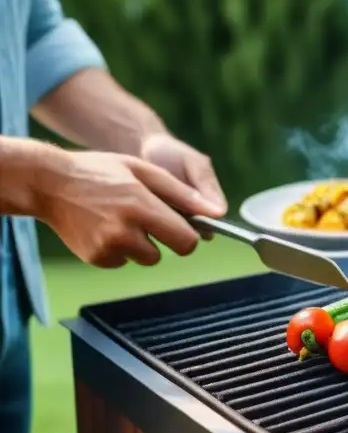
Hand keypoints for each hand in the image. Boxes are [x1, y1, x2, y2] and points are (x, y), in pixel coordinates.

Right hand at [35, 149, 225, 267]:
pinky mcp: (95, 258)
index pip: (187, 241)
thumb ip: (181, 193)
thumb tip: (215, 212)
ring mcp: (108, 247)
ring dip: (141, 244)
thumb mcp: (142, 171)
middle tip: (150, 219)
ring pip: (146, 258)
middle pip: (167, 253)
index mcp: (142, 206)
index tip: (182, 226)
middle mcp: (125, 231)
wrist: (47, 183)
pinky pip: (123, 261)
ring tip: (121, 218)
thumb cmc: (100, 171)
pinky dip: (120, 250)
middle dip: (167, 240)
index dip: (189, 234)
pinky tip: (104, 227)